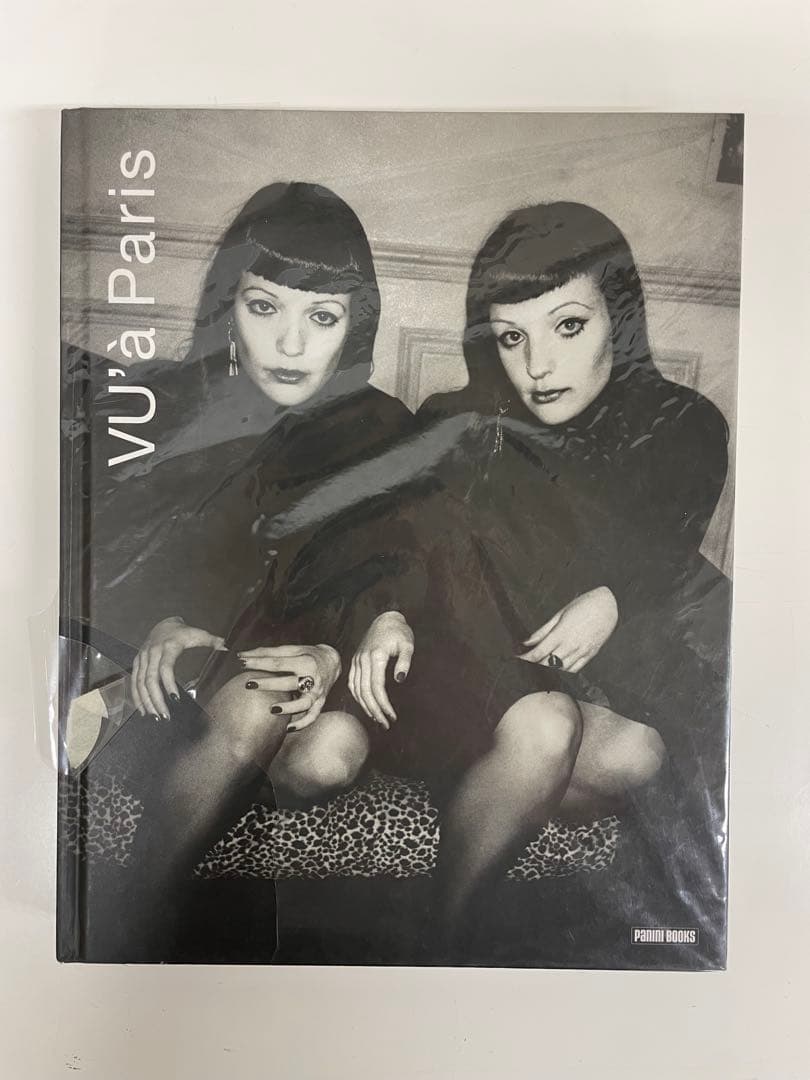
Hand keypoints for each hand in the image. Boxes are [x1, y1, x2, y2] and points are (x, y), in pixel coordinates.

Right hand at [132, 617, 225, 718]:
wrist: (164, 624)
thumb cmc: (182, 632)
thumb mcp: (198, 634)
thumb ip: (212, 641)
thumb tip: (227, 647)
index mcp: (168, 646)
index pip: (166, 668)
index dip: (169, 684)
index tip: (175, 700)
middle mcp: (152, 652)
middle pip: (150, 679)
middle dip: (156, 699)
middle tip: (164, 716)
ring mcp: (142, 658)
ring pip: (140, 682)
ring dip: (145, 701)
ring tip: (154, 717)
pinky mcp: (137, 662)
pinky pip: (133, 681)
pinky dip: (136, 697)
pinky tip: (142, 709)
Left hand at [236, 643, 340, 733]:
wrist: (333, 662)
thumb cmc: (308, 654)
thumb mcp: (292, 649)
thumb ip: (269, 652)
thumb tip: (243, 655)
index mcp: (305, 661)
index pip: (279, 662)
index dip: (260, 662)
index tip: (242, 663)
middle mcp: (313, 677)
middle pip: (289, 682)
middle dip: (269, 684)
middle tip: (250, 684)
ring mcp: (317, 692)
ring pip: (304, 703)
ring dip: (288, 707)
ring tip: (271, 709)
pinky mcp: (320, 702)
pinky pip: (312, 716)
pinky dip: (302, 724)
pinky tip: (287, 728)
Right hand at [349, 611, 413, 729]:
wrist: (386, 619)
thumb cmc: (399, 632)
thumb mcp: (408, 644)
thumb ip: (404, 662)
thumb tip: (399, 680)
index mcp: (375, 656)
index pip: (377, 687)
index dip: (384, 704)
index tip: (392, 716)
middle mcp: (362, 659)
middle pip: (365, 692)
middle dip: (375, 711)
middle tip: (385, 724)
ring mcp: (357, 660)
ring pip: (356, 689)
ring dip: (366, 707)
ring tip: (377, 719)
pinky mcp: (355, 661)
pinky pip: (352, 683)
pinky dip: (357, 697)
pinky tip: (366, 706)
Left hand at [518, 587, 617, 672]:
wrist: (608, 605)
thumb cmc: (584, 605)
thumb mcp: (559, 614)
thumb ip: (542, 630)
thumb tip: (528, 641)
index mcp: (561, 633)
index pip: (539, 652)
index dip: (526, 658)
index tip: (519, 659)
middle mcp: (571, 645)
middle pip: (548, 663)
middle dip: (534, 665)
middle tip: (526, 665)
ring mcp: (582, 652)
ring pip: (561, 669)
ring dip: (548, 670)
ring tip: (539, 668)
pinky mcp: (590, 655)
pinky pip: (575, 669)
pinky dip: (564, 672)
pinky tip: (557, 670)